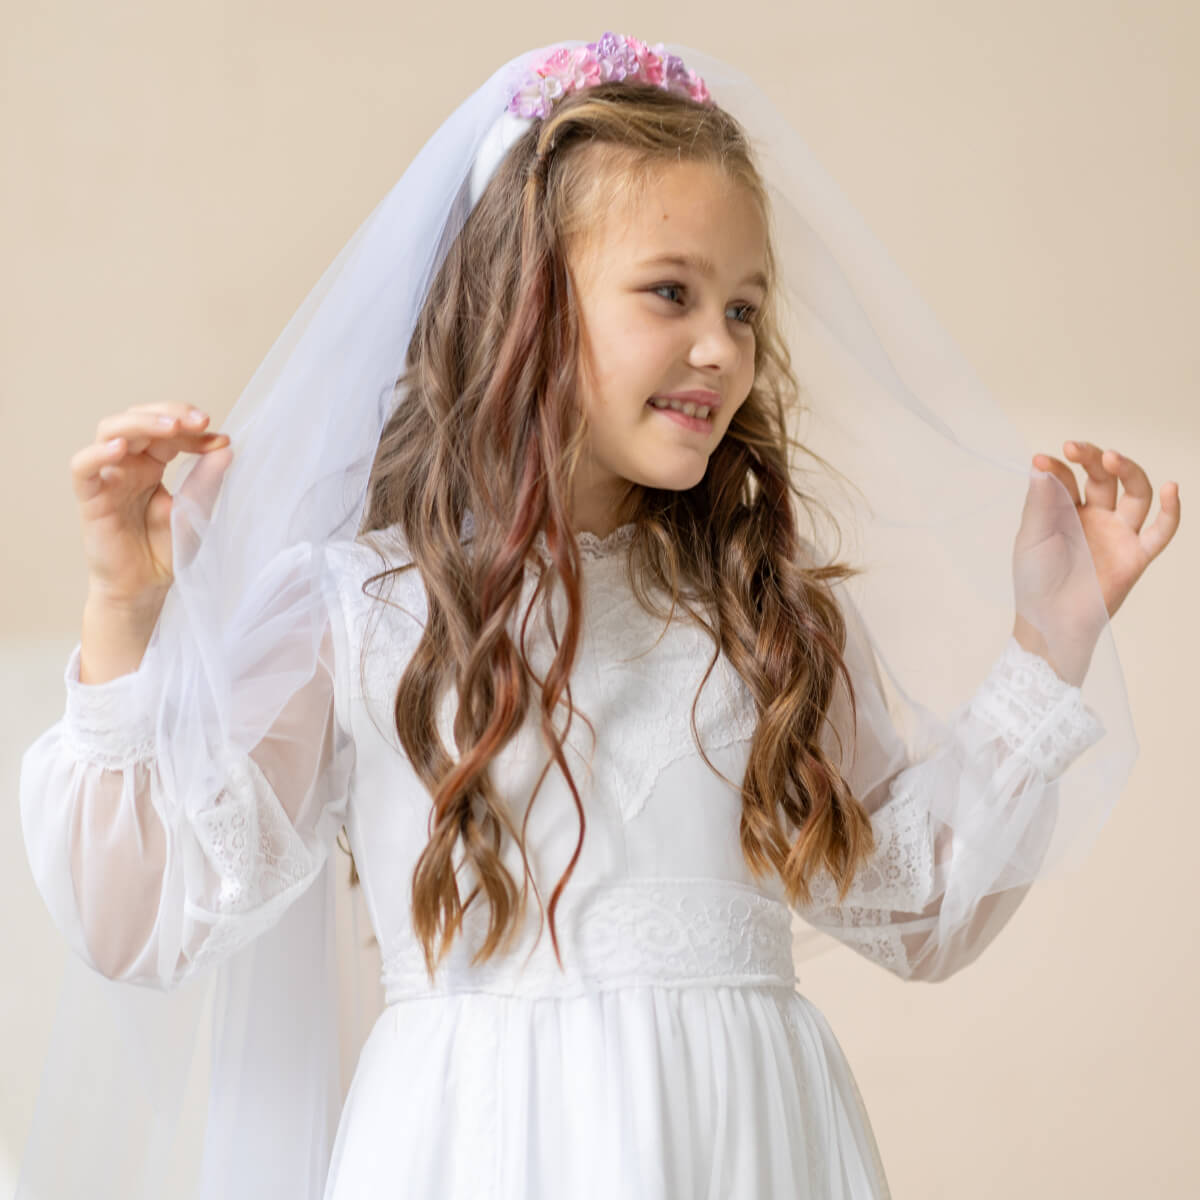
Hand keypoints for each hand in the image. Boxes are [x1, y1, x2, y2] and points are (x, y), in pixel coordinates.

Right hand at [70, 403, 232, 605]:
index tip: (221, 439)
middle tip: (200, 421)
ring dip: (140, 423)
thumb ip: (207, 480)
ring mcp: (108, 477)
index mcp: (153, 464)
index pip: (168, 432)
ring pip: (110, 432)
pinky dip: (97, 454)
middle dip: (169, 415)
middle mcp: (128, 464)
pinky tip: (120, 449)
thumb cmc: (168, 550)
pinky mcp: (91, 498)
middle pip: (138, 420)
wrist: (147, 587)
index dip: (193, 429)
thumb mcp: (196, 511)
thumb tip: (226, 447)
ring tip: (172, 428)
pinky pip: (83, 468)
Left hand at [1032, 441, 1179, 619]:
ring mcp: (1118, 533)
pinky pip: (1161, 531)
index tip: (1042, 460)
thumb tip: (1041, 465)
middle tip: (1074, 448)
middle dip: (1091, 459)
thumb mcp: (1032, 537)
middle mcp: (1096, 516)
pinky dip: (1171, 511)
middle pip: (1103, 478)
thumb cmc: (1036, 580)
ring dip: (1128, 472)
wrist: (1050, 619)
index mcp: (1066, 510)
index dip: (1057, 467)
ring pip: (1135, 494)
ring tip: (1111, 457)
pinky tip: (1171, 489)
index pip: (1068, 478)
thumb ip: (1040, 503)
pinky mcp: (1136, 555)